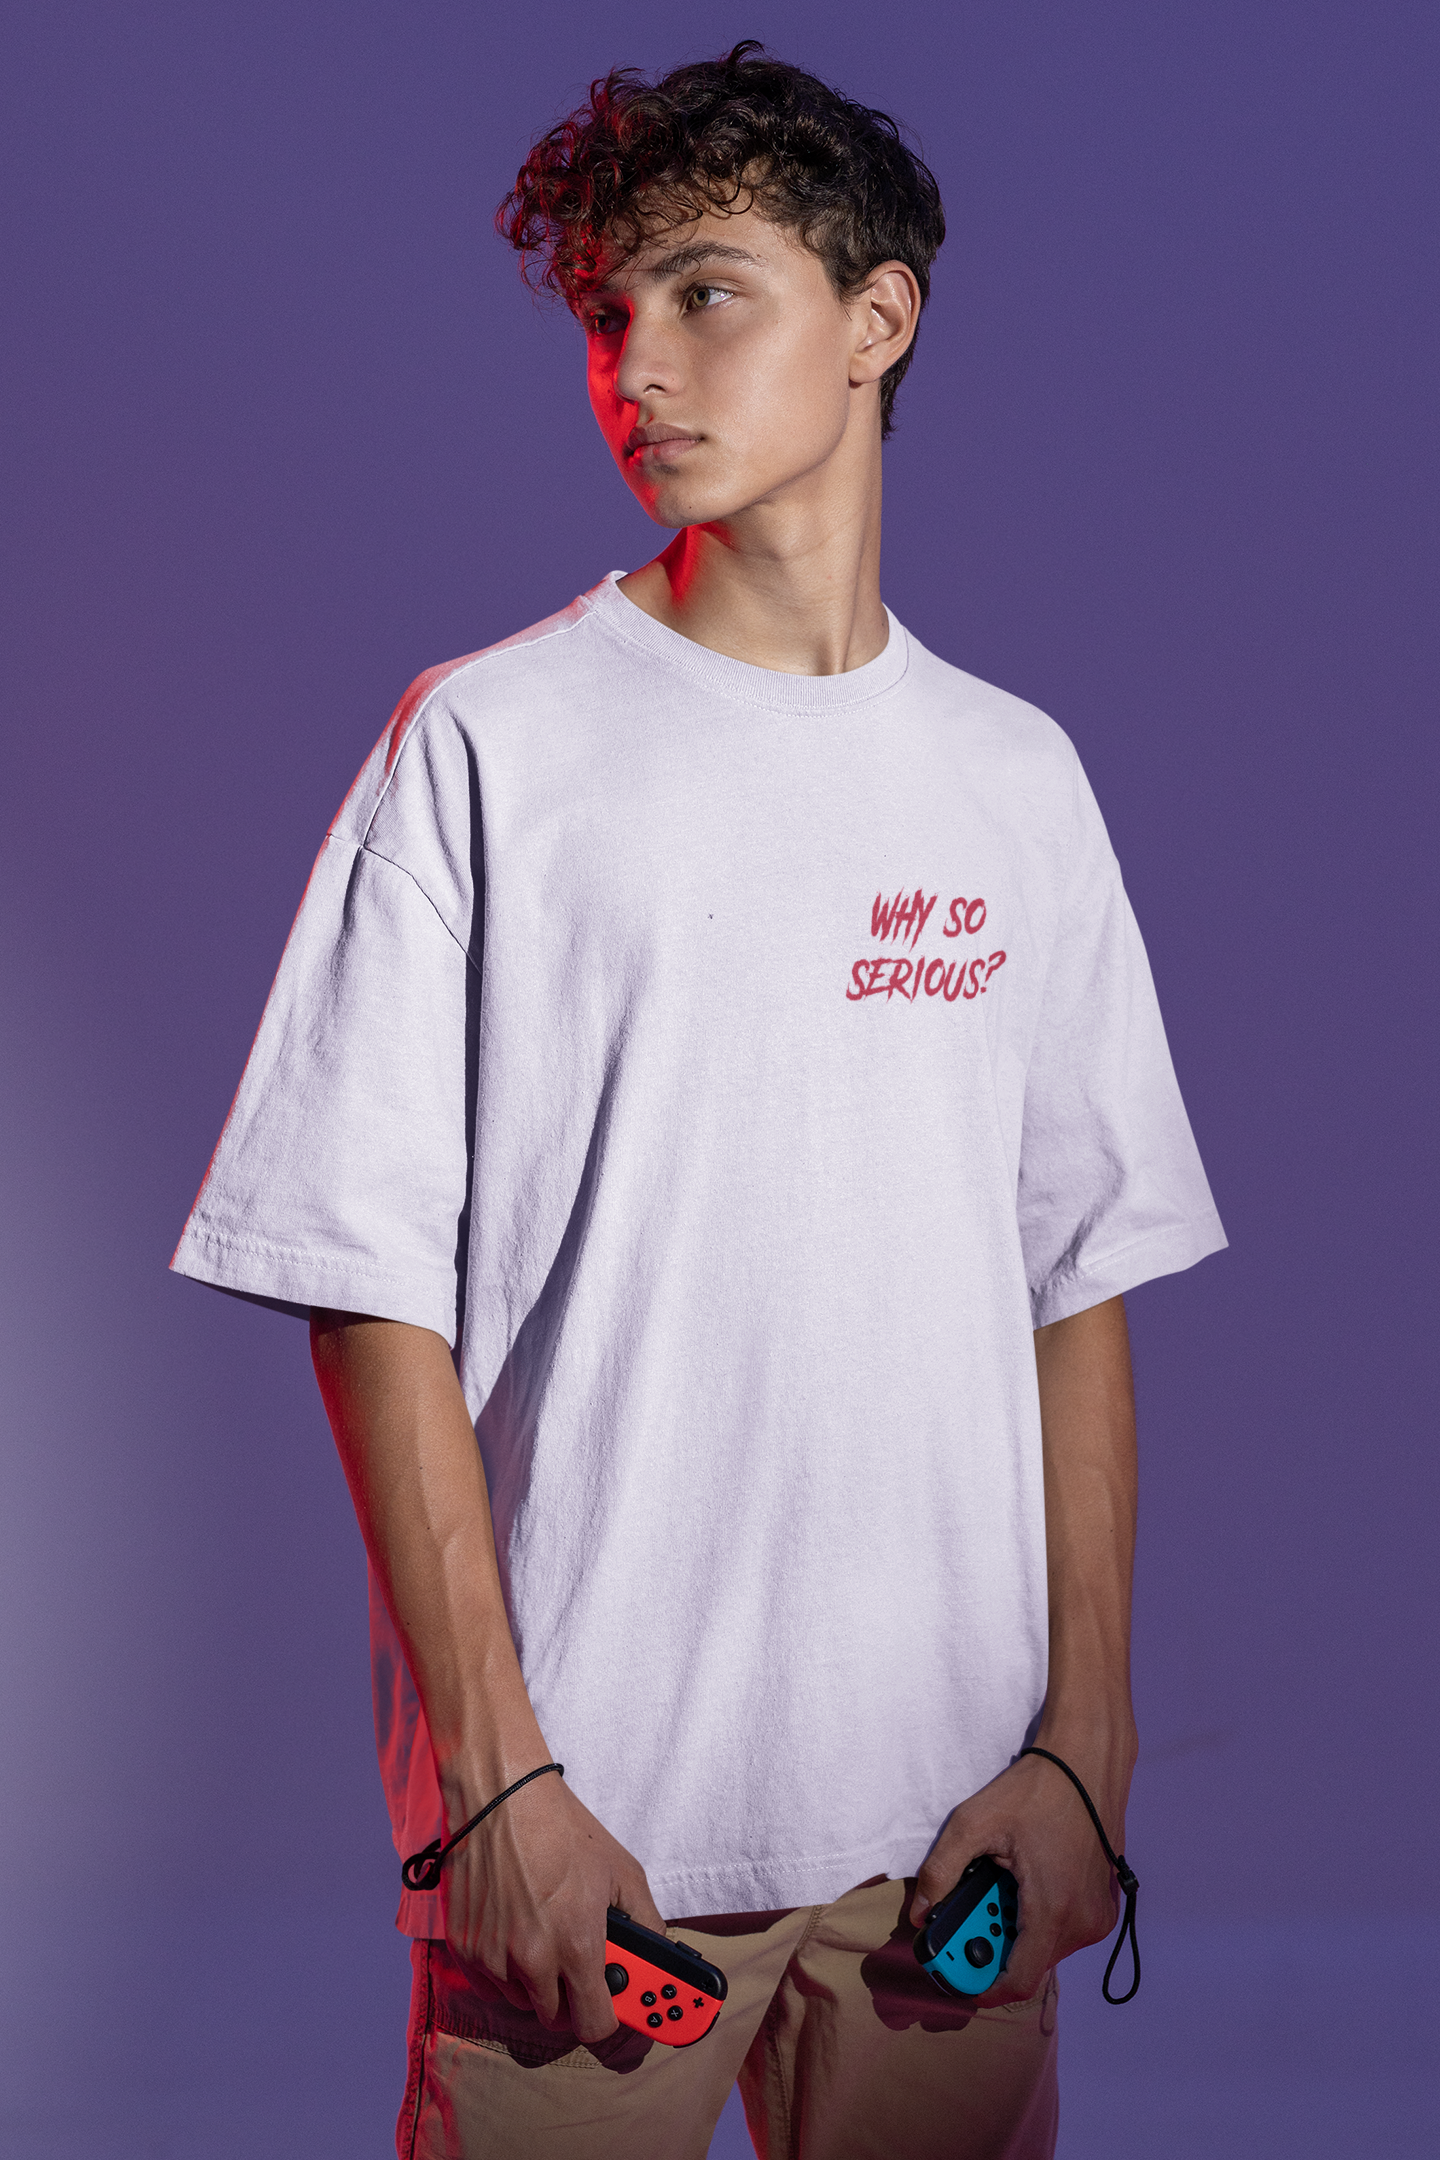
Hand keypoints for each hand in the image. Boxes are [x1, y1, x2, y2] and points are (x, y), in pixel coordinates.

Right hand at [439, 1768, 666, 2042]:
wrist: (500, 1797)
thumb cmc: (563, 1830)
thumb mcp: (622, 1870)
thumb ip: (646, 1921)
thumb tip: (656, 1956)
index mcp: (577, 1945)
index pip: (595, 2025)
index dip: (608, 2020)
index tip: (612, 2007)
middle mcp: (533, 1959)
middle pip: (556, 2020)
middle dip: (572, 1999)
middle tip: (579, 1967)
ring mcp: (494, 1956)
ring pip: (522, 2002)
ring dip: (536, 1984)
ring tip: (545, 1935)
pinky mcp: (465, 1948)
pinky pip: (490, 1984)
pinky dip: (504, 1971)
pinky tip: (515, 1932)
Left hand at [909, 1746, 1127, 2002]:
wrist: (1088, 1760)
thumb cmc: (1036, 1788)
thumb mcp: (975, 1823)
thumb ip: (942, 1872)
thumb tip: (922, 1913)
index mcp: (1053, 1912)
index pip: (1015, 1983)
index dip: (978, 1985)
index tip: (950, 1970)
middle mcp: (1084, 1925)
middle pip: (1026, 1962)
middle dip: (990, 1942)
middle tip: (969, 1905)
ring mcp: (1099, 1916)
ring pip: (1044, 1946)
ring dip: (1013, 1927)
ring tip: (998, 1881)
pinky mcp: (1105, 1904)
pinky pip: (1063, 1928)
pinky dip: (1037, 1916)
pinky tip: (1024, 1878)